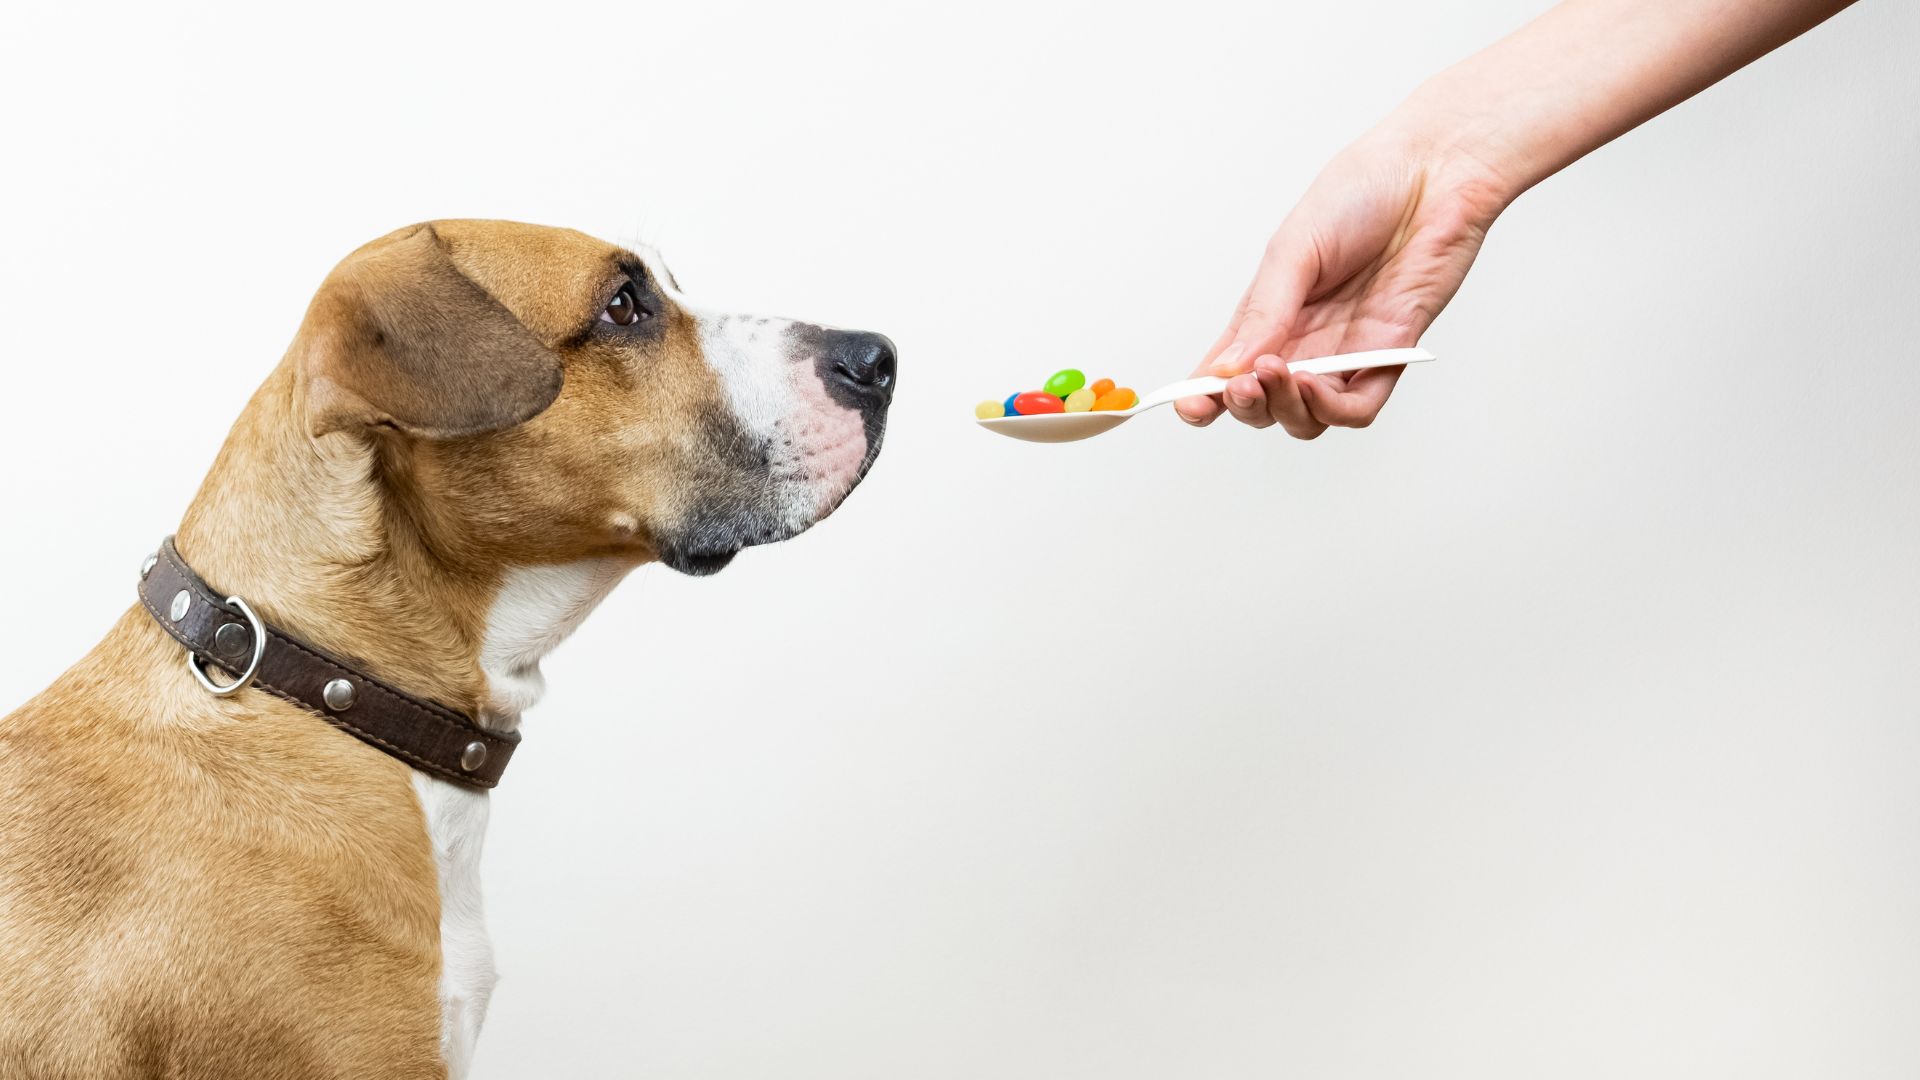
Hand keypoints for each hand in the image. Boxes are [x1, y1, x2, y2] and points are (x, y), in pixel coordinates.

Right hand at [1177, 126, 1511, 436]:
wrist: (1434, 172)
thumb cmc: (1363, 193)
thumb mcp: (1295, 248)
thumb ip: (1263, 312)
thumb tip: (1226, 368)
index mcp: (1270, 312)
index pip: (1228, 369)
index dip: (1204, 395)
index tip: (1189, 405)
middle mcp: (1304, 340)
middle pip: (1264, 404)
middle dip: (1245, 405)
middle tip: (1242, 383)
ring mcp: (1345, 352)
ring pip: (1306, 415)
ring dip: (1284, 409)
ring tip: (1278, 374)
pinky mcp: (1388, 356)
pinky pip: (1357, 407)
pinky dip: (1330, 409)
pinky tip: (1314, 384)